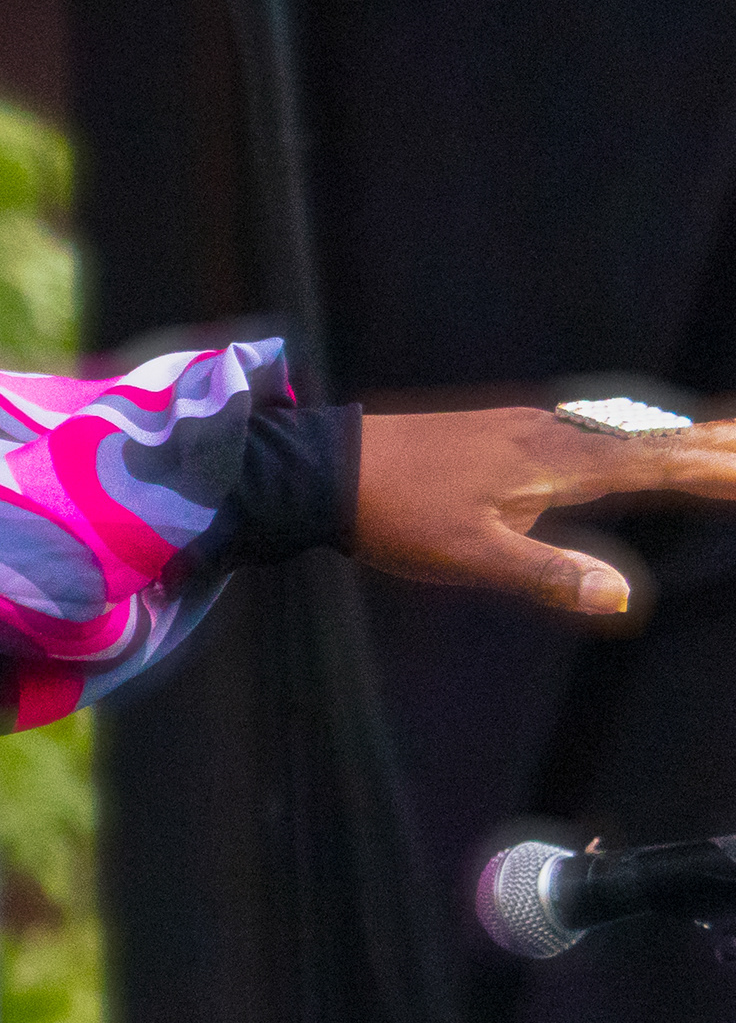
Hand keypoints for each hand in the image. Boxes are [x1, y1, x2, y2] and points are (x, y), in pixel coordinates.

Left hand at [353, 404, 735, 615]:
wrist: (326, 467)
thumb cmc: (397, 514)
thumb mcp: (471, 556)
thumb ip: (547, 574)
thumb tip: (622, 596)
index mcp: (555, 462)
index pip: (656, 462)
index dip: (710, 465)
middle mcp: (551, 434)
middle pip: (651, 436)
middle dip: (709, 440)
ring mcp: (525, 427)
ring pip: (621, 428)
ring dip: (675, 433)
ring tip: (718, 439)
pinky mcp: (501, 430)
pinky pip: (587, 426)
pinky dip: (629, 431)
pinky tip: (629, 436)